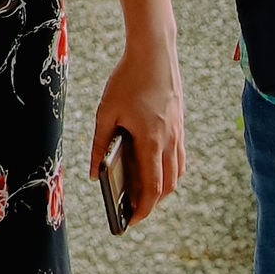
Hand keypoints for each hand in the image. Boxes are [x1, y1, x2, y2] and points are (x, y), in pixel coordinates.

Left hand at [89, 41, 182, 221]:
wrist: (154, 51)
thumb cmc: (128, 79)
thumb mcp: (106, 111)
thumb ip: (100, 144)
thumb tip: (94, 173)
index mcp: (151, 141)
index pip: (151, 187)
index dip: (143, 208)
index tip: (131, 221)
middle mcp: (169, 141)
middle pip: (167, 185)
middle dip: (151, 203)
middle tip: (133, 211)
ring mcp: (178, 132)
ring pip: (176, 173)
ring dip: (162, 188)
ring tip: (143, 193)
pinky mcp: (180, 124)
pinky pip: (180, 157)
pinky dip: (170, 170)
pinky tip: (156, 168)